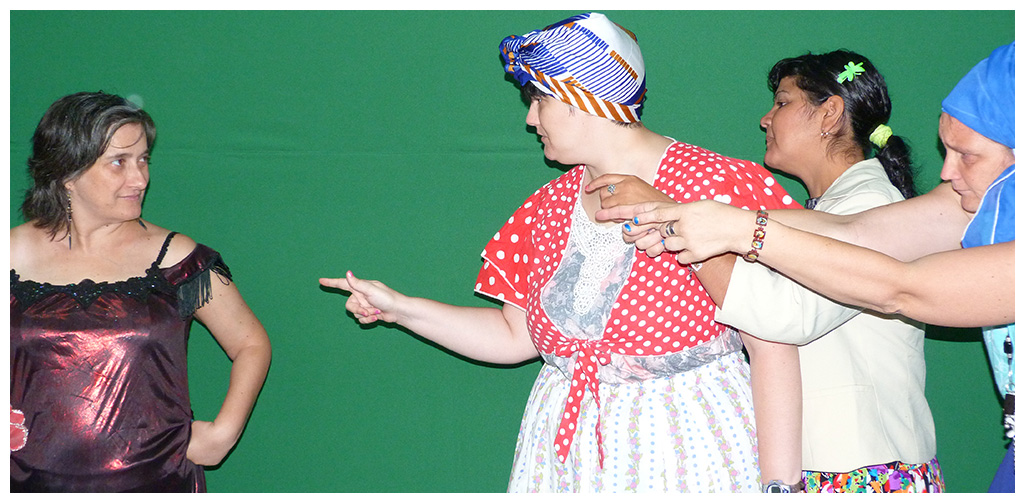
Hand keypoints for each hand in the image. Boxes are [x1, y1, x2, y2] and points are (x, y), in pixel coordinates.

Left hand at [186, 420, 238, 465]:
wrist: (223, 434)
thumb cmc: (206, 429)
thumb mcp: (193, 425)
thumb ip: (190, 431)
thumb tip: (190, 431)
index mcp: (187, 453)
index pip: (184, 449)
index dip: (188, 443)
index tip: (192, 438)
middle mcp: (195, 461)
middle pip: (193, 454)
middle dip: (195, 448)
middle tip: (200, 439)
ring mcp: (206, 463)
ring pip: (202, 457)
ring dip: (203, 451)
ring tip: (208, 442)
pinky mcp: (215, 462)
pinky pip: (211, 458)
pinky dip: (211, 453)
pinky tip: (214, 445)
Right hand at [319, 271, 402, 323]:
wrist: (398, 311)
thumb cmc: (387, 298)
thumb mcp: (371, 290)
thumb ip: (358, 283)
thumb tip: (347, 272)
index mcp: (360, 286)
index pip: (343, 283)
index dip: (331, 282)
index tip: (321, 281)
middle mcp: (361, 295)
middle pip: (349, 305)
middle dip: (358, 310)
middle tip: (368, 310)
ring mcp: (365, 304)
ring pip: (355, 313)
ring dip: (365, 315)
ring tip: (376, 312)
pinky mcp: (369, 313)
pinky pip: (361, 319)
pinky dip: (368, 320)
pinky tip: (377, 317)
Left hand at [586, 173, 673, 214]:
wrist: (668, 210)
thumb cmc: (655, 203)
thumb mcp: (641, 189)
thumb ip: (626, 189)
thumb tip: (612, 194)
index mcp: (629, 178)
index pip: (606, 178)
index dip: (595, 184)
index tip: (588, 189)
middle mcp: (626, 185)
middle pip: (604, 193)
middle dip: (606, 202)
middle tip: (616, 209)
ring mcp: (626, 196)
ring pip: (606, 204)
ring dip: (610, 211)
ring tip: (622, 215)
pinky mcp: (627, 207)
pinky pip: (612, 212)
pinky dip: (614, 217)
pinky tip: (619, 219)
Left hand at [598, 200, 751, 263]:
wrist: (738, 229)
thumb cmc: (718, 214)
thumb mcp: (697, 206)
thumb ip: (677, 211)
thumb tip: (656, 213)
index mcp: (684, 210)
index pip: (656, 213)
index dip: (640, 215)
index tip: (626, 218)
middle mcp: (684, 225)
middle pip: (658, 231)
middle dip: (648, 232)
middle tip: (638, 231)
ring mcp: (689, 241)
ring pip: (667, 245)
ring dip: (670, 243)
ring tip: (686, 238)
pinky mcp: (695, 254)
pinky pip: (680, 257)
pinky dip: (683, 254)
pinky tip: (695, 247)